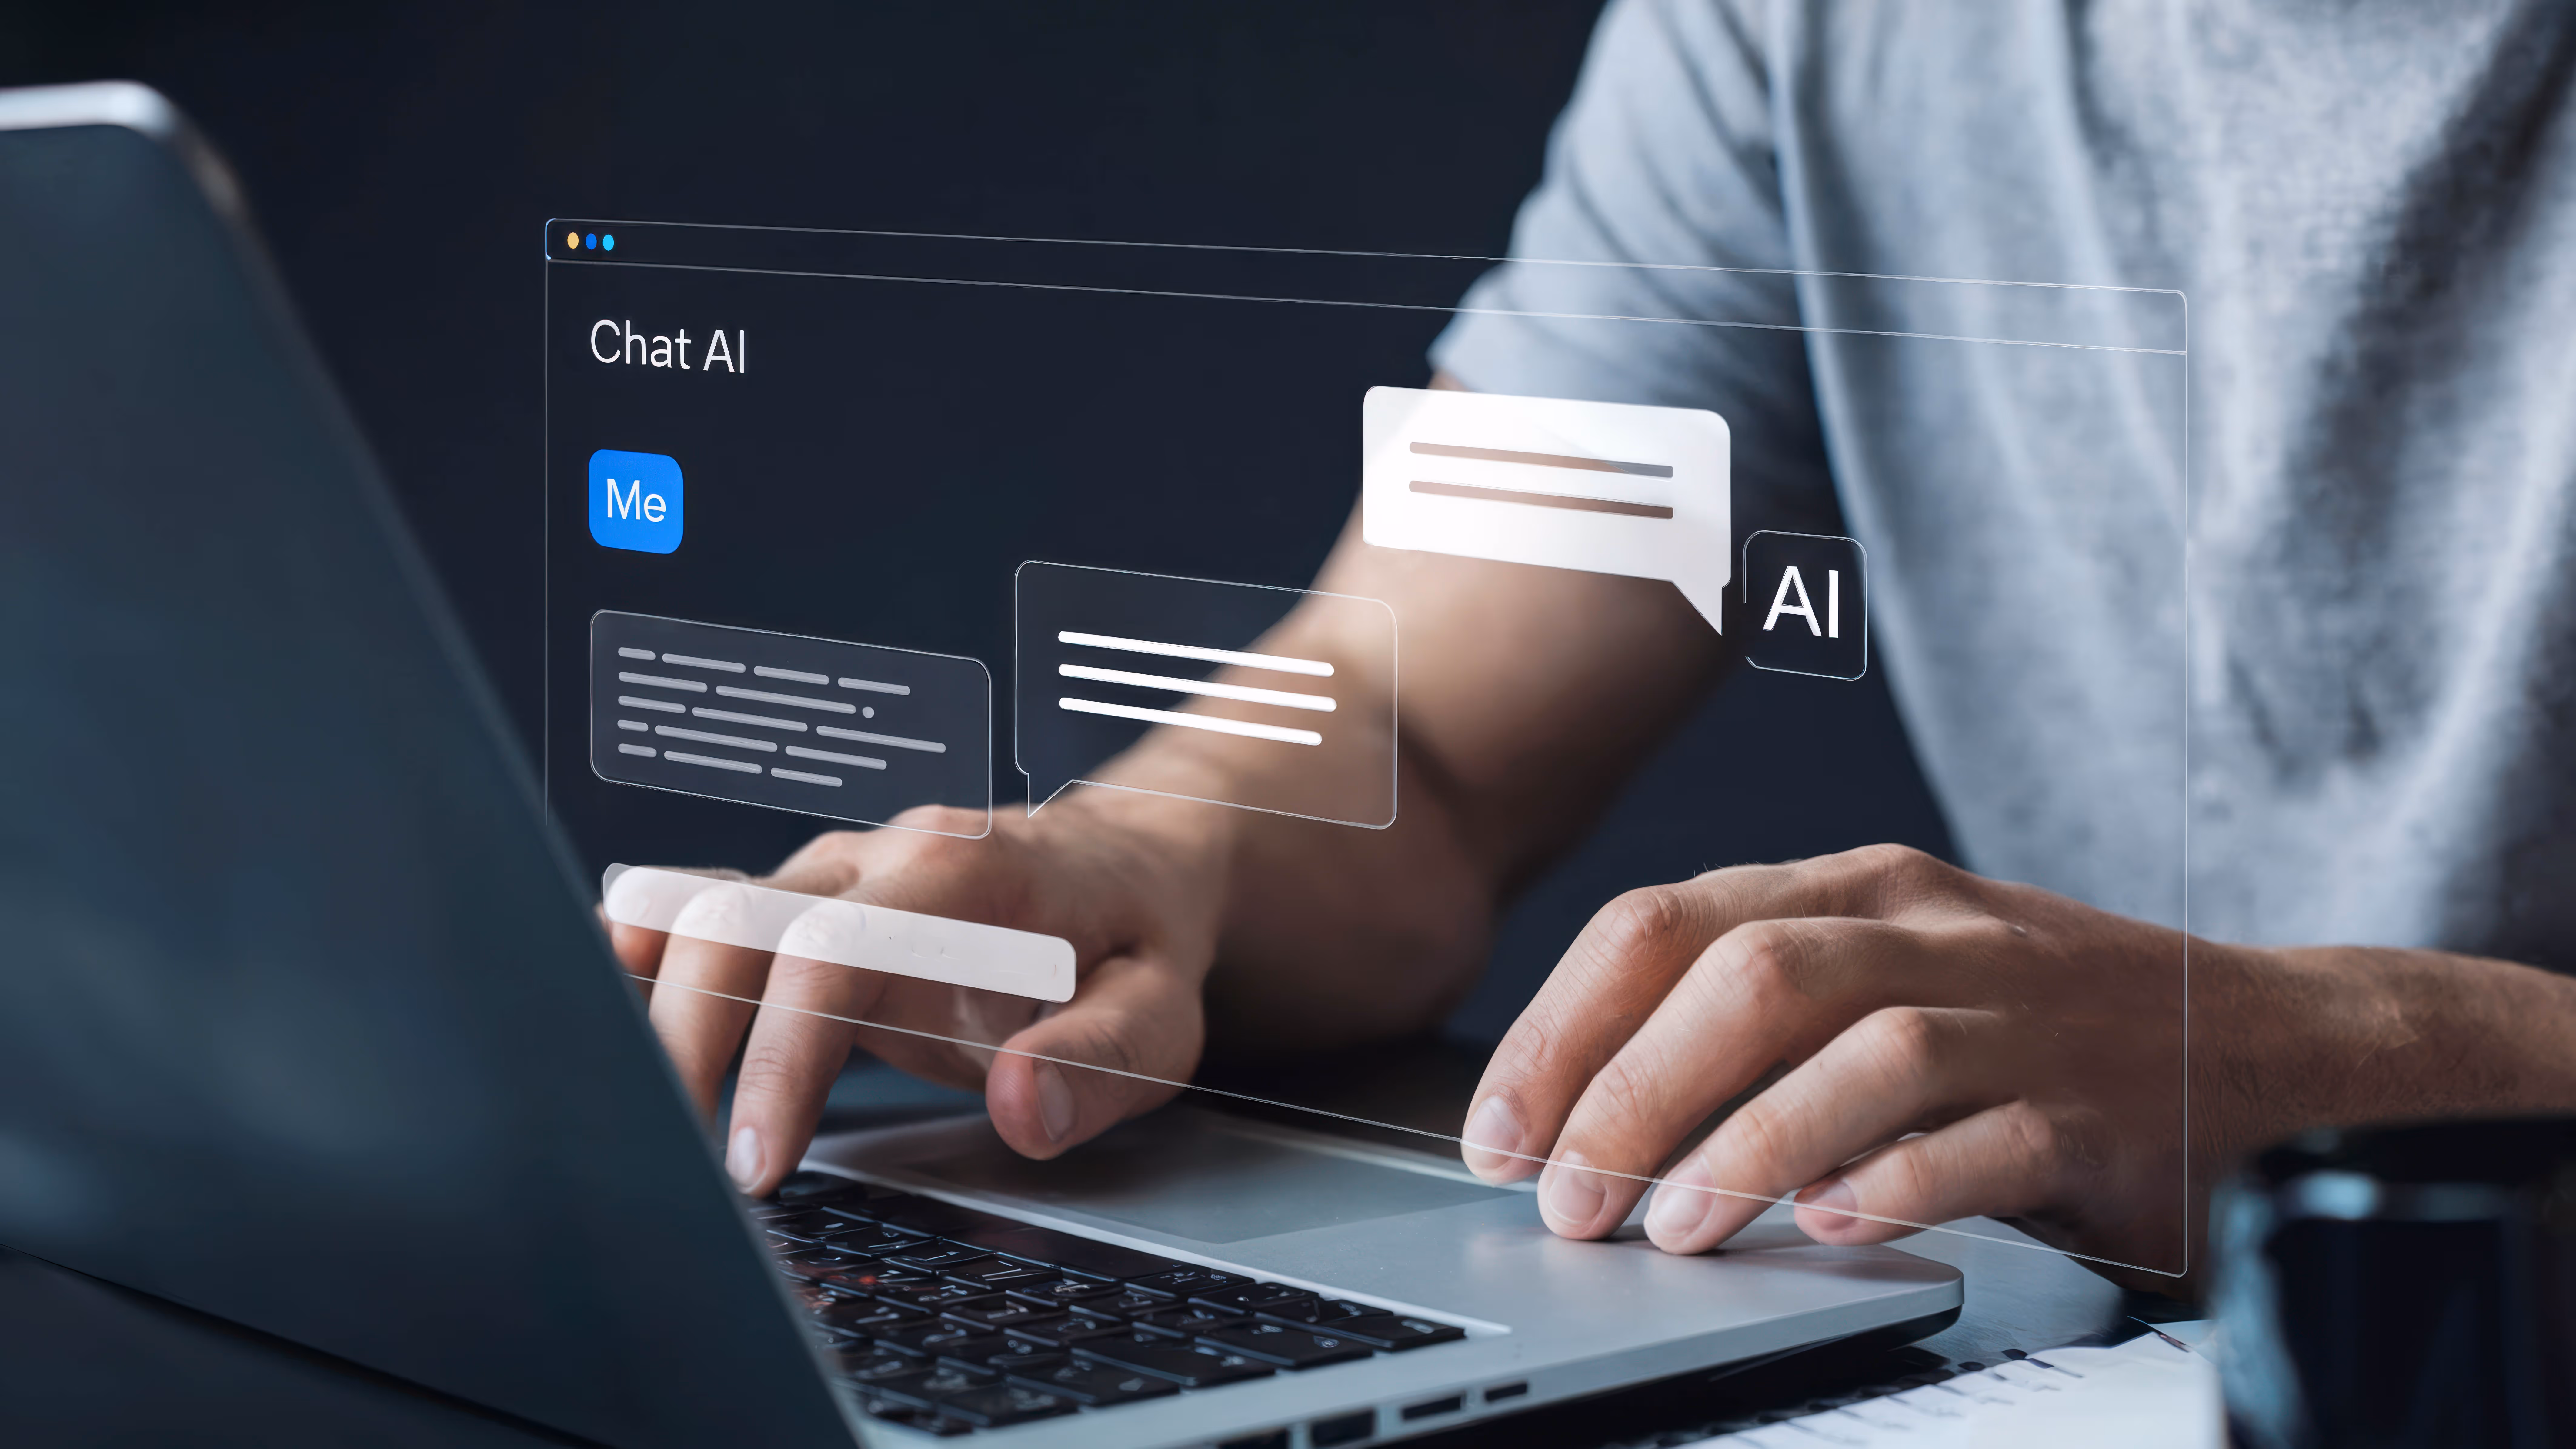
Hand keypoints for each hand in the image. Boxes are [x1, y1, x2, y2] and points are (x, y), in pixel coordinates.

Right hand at [610, 798, 1226, 1195]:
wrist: (1131, 861)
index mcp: (961, 874)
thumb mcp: (1160, 1010)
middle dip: (683, 1046)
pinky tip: (603, 1023)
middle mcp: (878, 858)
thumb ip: (1099, 1059)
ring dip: (647, 1014)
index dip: (779, 1056)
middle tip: (683, 1171)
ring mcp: (830, 875)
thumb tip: (1020, 1109)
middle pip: (730, 924)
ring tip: (625, 1120)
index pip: (831, 952)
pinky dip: (641, 967)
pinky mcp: (805, 906)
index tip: (758, 1161)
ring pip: (694, 916)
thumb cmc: (1138, 939)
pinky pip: (700, 920)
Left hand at [1458, 843, 2230, 1281]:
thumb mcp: (1887, 972)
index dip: (1563, 1029)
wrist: (2272, 1045)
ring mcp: (2022, 1013)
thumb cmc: (2044, 1021)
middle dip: (1629, 1090)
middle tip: (1564, 1196)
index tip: (1501, 1127)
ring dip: (1744, 1145)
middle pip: (1745, 979)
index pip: (1664, 924)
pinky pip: (1983, 1136)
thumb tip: (1588, 1096)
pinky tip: (1830, 1229)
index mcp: (1860, 888)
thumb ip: (1756, 1007)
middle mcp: (1932, 931)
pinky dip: (1895, 1182)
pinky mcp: (2099, 1107)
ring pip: (1856, 1050)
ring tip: (1668, 1230)